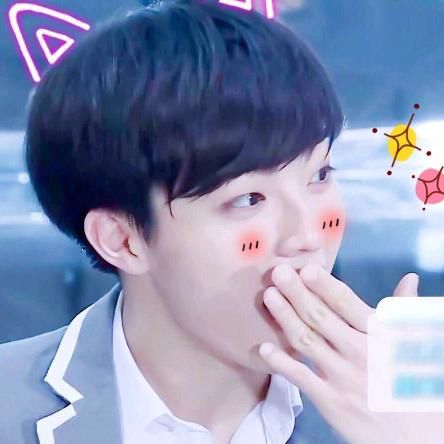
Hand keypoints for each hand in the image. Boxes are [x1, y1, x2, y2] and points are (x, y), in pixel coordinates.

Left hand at [258, 264, 443, 443]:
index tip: (305, 269)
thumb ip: (404, 310)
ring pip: (307, 340)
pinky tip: (264, 348)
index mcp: (381, 335)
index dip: (324, 285)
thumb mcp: (414, 344)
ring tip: (269, 296)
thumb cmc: (414, 382)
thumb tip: (409, 278)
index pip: (347, 303)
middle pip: (321, 317)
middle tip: (277, 273)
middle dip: (297, 293)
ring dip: (285, 317)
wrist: (419, 437)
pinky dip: (281, 363)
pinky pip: (301, 378)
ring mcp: (343, 377)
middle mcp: (359, 352)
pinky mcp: (331, 401)